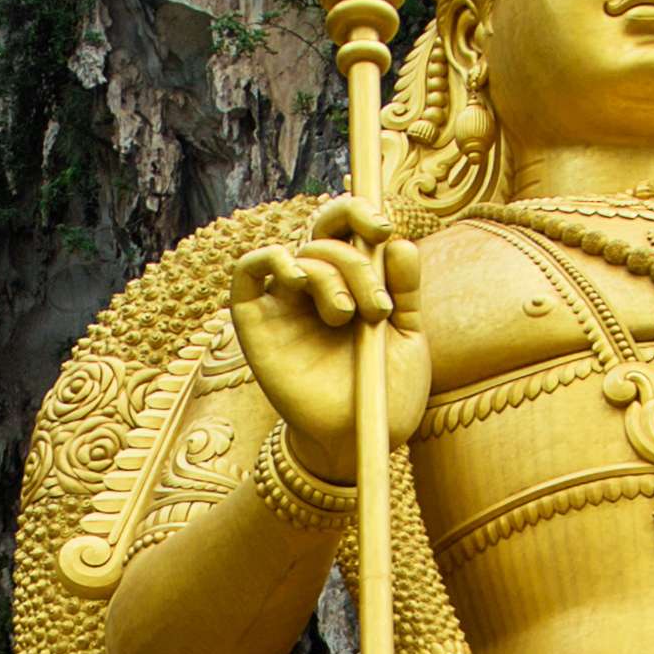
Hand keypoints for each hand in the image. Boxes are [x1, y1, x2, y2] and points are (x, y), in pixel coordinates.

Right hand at [227, 199, 426, 486]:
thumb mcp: (407, 338)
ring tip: (347, 318)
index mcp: (352, 282)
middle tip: (377, 306)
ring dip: (329, 276)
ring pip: (298, 255)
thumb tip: (399, 243)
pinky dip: (267, 259)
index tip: (384, 229)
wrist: (358, 440)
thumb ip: (405, 290)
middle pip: (322, 235)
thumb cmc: (384, 393)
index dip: (359, 213)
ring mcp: (284, 303)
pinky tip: (296, 277)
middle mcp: (316, 287)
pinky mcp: (255, 324)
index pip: (346, 227)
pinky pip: (246, 273)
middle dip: (355, 259)